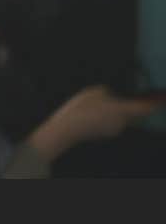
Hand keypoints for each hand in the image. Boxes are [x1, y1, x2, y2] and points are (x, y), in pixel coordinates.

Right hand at [29, 84, 162, 160]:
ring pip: (129, 117)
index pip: (148, 106)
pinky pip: (119, 121)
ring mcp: (117, 129)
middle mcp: (125, 121)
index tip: (164, 95)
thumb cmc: (81, 107)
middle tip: (149, 94)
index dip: (158, 101)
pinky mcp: (108, 132)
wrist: (67, 129)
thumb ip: (112, 92)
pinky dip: (119, 114)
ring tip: (126, 99)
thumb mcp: (97, 91)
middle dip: (145, 104)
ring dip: (131, 109)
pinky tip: (108, 108)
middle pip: (141, 113)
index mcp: (124, 109)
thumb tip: (118, 94)